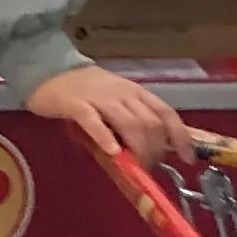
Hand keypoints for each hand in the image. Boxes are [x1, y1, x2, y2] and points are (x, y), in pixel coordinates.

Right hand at [24, 63, 192, 164]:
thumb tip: (152, 147)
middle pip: (150, 123)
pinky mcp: (76, 105)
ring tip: (134, 167)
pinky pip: (95, 122)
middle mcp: (122, 93)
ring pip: (130, 124)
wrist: (47, 69)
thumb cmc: (84, 89)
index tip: (188, 158)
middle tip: (148, 167)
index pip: (166, 113)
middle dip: (155, 150)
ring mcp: (100, 98)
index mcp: (135, 92)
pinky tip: (113, 153)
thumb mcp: (115, 99)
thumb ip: (132, 118)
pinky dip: (107, 138)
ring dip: (137, 149)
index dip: (181, 136)